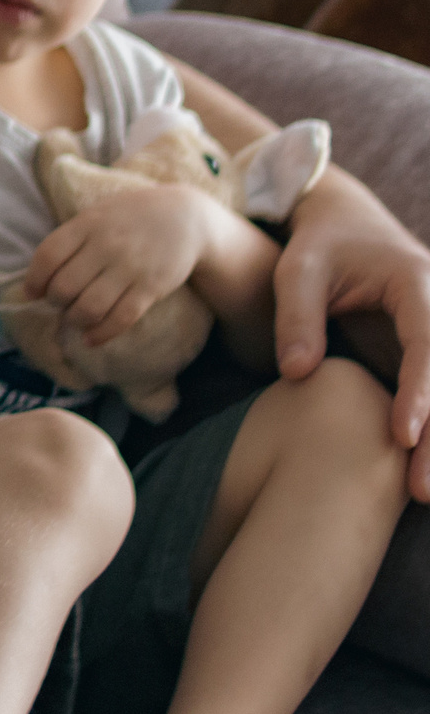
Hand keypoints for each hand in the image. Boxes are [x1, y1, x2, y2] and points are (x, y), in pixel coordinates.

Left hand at [24, 184, 213, 344]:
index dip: (34, 280)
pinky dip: (101, 334)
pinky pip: (121, 319)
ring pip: (89, 307)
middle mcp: (107, 245)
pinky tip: (91, 338)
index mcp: (87, 224)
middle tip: (60, 302)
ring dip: (75, 319)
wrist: (187, 217)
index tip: (33, 292)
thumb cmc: (131, 216)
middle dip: (55, 302)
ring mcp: (130, 268)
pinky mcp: (151, 288)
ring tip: (75, 317)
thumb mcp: (97, 214)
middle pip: (64, 287)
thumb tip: (40, 277)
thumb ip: (71, 238)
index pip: (48, 256)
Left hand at [274, 170, 429, 496]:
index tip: (403, 436)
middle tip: (422, 490)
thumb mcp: (297, 270)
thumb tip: (298, 373)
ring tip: (422, 493)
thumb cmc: (317, 244)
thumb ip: (296, 318)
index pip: (428, 344)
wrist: (344, 220)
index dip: (420, 393)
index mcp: (418, 285)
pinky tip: (424, 468)